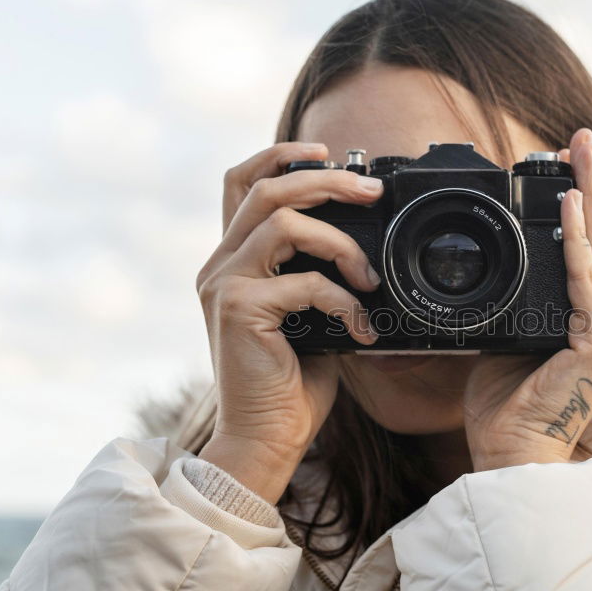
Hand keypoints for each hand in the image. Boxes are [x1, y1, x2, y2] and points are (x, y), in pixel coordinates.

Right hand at [195, 142, 384, 503]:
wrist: (266, 438)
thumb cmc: (291, 381)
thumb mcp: (308, 315)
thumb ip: (316, 275)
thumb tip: (363, 249)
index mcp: (234, 260)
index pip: (241, 183)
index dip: (279, 155)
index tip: (325, 151)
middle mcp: (220, 264)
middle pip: (266, 188)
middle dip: (325, 178)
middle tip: (371, 189)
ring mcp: (224, 285)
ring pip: (283, 223)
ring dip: (341, 242)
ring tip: (371, 277)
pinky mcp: (238, 310)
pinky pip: (304, 282)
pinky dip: (345, 301)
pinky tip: (361, 329)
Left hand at [464, 128, 591, 470]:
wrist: (508, 455)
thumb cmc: (503, 404)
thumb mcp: (501, 338)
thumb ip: (506, 302)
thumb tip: (485, 269)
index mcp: (587, 322)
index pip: (584, 253)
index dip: (576, 207)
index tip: (563, 166)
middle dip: (587, 184)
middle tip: (580, 137)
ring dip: (585, 195)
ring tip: (578, 150)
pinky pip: (584, 282)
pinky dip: (574, 241)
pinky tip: (569, 203)